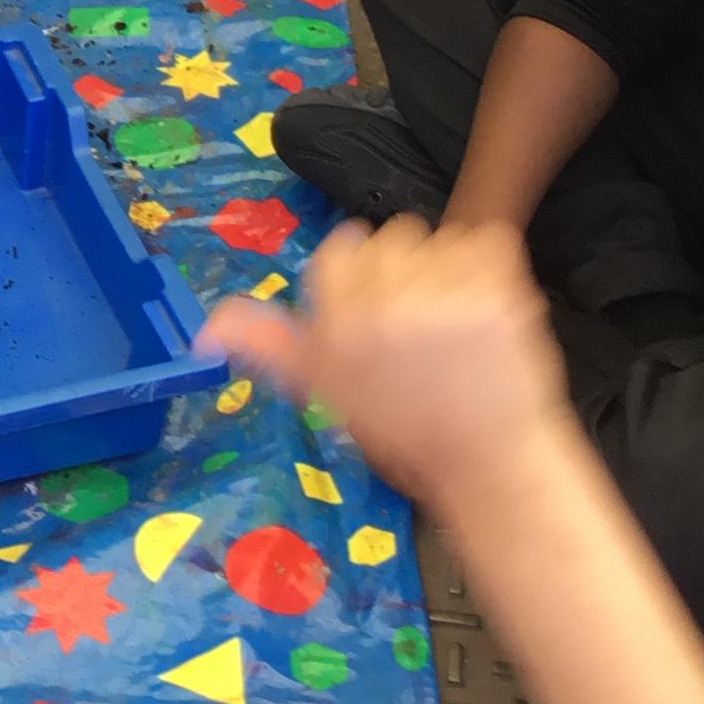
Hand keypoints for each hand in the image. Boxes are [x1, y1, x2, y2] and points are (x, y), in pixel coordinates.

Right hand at [202, 214, 575, 515]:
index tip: (380, 311)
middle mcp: (384, 310)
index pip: (340, 251)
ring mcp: (446, 301)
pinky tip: (482, 312)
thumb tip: (205, 330)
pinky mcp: (498, 297)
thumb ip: (266, 347)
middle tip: (419, 326)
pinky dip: (487, 268)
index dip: (361, 279)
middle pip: (389, 237)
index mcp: (337, 331)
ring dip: (445, 269)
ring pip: (436, 239)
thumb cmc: (402, 431)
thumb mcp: (322, 392)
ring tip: (452, 321)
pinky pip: (485, 242)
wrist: (489, 465)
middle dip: (402, 272)